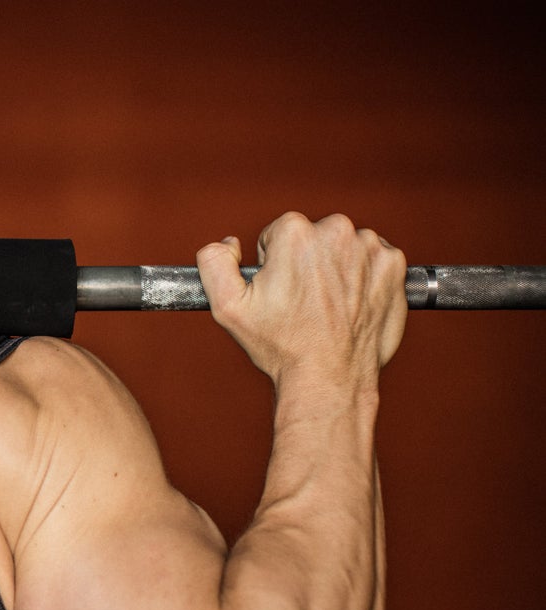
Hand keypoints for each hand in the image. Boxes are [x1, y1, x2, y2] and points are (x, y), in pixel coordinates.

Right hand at [196, 212, 407, 388]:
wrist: (329, 378)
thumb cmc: (281, 345)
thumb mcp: (227, 306)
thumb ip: (213, 261)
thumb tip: (231, 242)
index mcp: (296, 233)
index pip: (278, 234)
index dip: (274, 264)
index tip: (281, 291)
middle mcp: (337, 232)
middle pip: (313, 236)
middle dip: (307, 262)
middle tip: (304, 302)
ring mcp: (371, 248)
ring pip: (344, 248)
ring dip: (337, 268)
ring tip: (328, 306)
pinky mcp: (395, 267)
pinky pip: (374, 261)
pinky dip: (364, 278)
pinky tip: (351, 305)